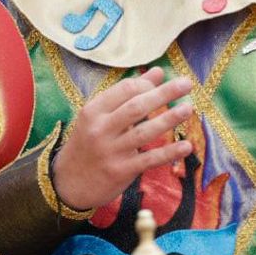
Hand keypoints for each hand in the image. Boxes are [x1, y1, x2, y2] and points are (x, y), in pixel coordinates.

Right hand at [50, 68, 194, 210]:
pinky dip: (169, 153)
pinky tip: (187, 146)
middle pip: (137, 107)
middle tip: (186, 84)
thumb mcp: (99, 117)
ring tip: (188, 109)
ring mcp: (110, 151)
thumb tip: (157, 72)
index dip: (148, 84)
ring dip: (169, 119)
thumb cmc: (88, 143)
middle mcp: (100, 129)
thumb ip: (128, 94)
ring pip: (145, 132)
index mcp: (93, 111)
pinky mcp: (120, 171)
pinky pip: (149, 159)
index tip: (164, 82)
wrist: (67, 182)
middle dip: (164, 94)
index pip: (125, 90)